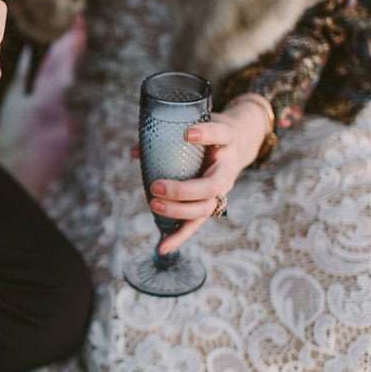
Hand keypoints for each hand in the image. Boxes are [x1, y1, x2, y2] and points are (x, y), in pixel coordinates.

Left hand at [140, 95, 270, 253]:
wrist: (236, 144)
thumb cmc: (209, 132)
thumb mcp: (195, 123)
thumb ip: (166, 134)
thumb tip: (134, 151)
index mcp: (227, 141)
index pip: (221, 134)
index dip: (206, 134)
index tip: (187, 134)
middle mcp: (227, 169)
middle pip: (211, 186)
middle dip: (183, 190)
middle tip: (156, 185)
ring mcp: (221, 190)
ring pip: (204, 207)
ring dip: (177, 210)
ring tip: (152, 204)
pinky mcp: (210, 206)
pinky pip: (195, 224)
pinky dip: (178, 237)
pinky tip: (161, 248)